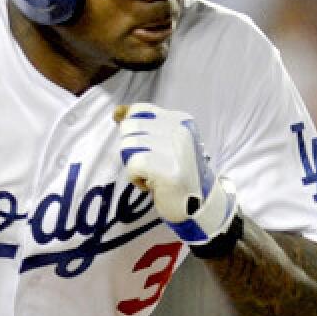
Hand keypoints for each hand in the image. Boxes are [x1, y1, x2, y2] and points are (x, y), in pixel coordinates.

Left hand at [114, 102, 236, 245]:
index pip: (141, 110)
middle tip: (147, 163)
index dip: (127, 121)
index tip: (130, 137)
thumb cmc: (175, 172)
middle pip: (129, 127)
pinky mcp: (170, 170)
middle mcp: (181, 131)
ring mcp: (177, 149)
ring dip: (133, 164)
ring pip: (128, 145)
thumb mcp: (163, 143)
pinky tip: (151, 185)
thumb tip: (117, 111)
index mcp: (181, 120)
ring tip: (151, 174)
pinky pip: (133, 165)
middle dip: (130, 148)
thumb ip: (142, 125)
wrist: (199, 205)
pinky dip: (135, 178)